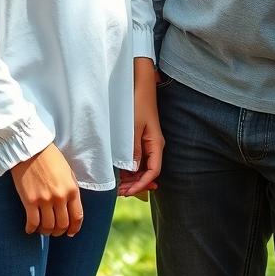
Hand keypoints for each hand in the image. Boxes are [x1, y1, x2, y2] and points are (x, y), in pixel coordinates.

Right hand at [11, 143, 81, 236]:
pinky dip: (31, 229)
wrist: (31, 149)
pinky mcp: (30, 201)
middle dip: (59, 231)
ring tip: (42, 229)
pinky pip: (33, 223)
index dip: (75, 228)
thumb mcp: (68, 172)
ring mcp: (45, 200)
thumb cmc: (50, 158)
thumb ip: (71, 190)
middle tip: (54, 231)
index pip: (77, 216)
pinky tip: (30, 229)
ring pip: (48, 227)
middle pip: (62, 225)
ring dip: (45, 231)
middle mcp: (60, 197)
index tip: (71, 233)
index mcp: (72, 189)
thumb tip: (71, 209)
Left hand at [118, 58, 163, 198]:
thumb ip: (132, 149)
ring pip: (143, 166)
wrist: (140, 83)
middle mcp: (154, 145)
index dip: (141, 184)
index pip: (153, 171)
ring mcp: (148, 142)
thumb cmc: (137, 103)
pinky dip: (130, 167)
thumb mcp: (132, 128)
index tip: (127, 192)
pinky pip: (138, 158)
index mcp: (156, 144)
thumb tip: (133, 170)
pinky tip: (120, 172)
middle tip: (120, 192)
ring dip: (132, 177)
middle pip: (148, 172)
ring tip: (118, 185)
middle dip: (136, 184)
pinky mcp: (141, 138)